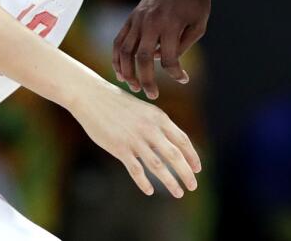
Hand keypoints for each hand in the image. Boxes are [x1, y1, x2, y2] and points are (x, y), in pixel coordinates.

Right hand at [75, 80, 201, 197]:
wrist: (92, 97)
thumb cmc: (118, 104)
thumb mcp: (144, 111)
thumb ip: (157, 126)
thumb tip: (168, 145)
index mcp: (159, 117)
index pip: (182, 140)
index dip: (192, 156)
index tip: (198, 169)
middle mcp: (150, 128)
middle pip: (174, 155)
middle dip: (186, 173)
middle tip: (193, 186)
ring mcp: (134, 139)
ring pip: (158, 165)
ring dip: (170, 181)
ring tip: (178, 193)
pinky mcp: (119, 148)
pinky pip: (135, 169)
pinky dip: (143, 182)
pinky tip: (149, 192)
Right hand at [114, 0, 209, 99]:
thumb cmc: (196, 2)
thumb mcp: (198, 25)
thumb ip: (182, 46)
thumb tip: (164, 63)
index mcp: (171, 24)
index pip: (169, 59)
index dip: (176, 73)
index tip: (184, 79)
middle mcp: (151, 22)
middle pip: (142, 58)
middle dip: (146, 80)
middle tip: (152, 95)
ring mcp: (138, 19)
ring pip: (125, 51)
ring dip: (126, 72)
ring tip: (134, 87)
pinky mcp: (132, 17)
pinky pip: (119, 40)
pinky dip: (117, 58)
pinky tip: (121, 72)